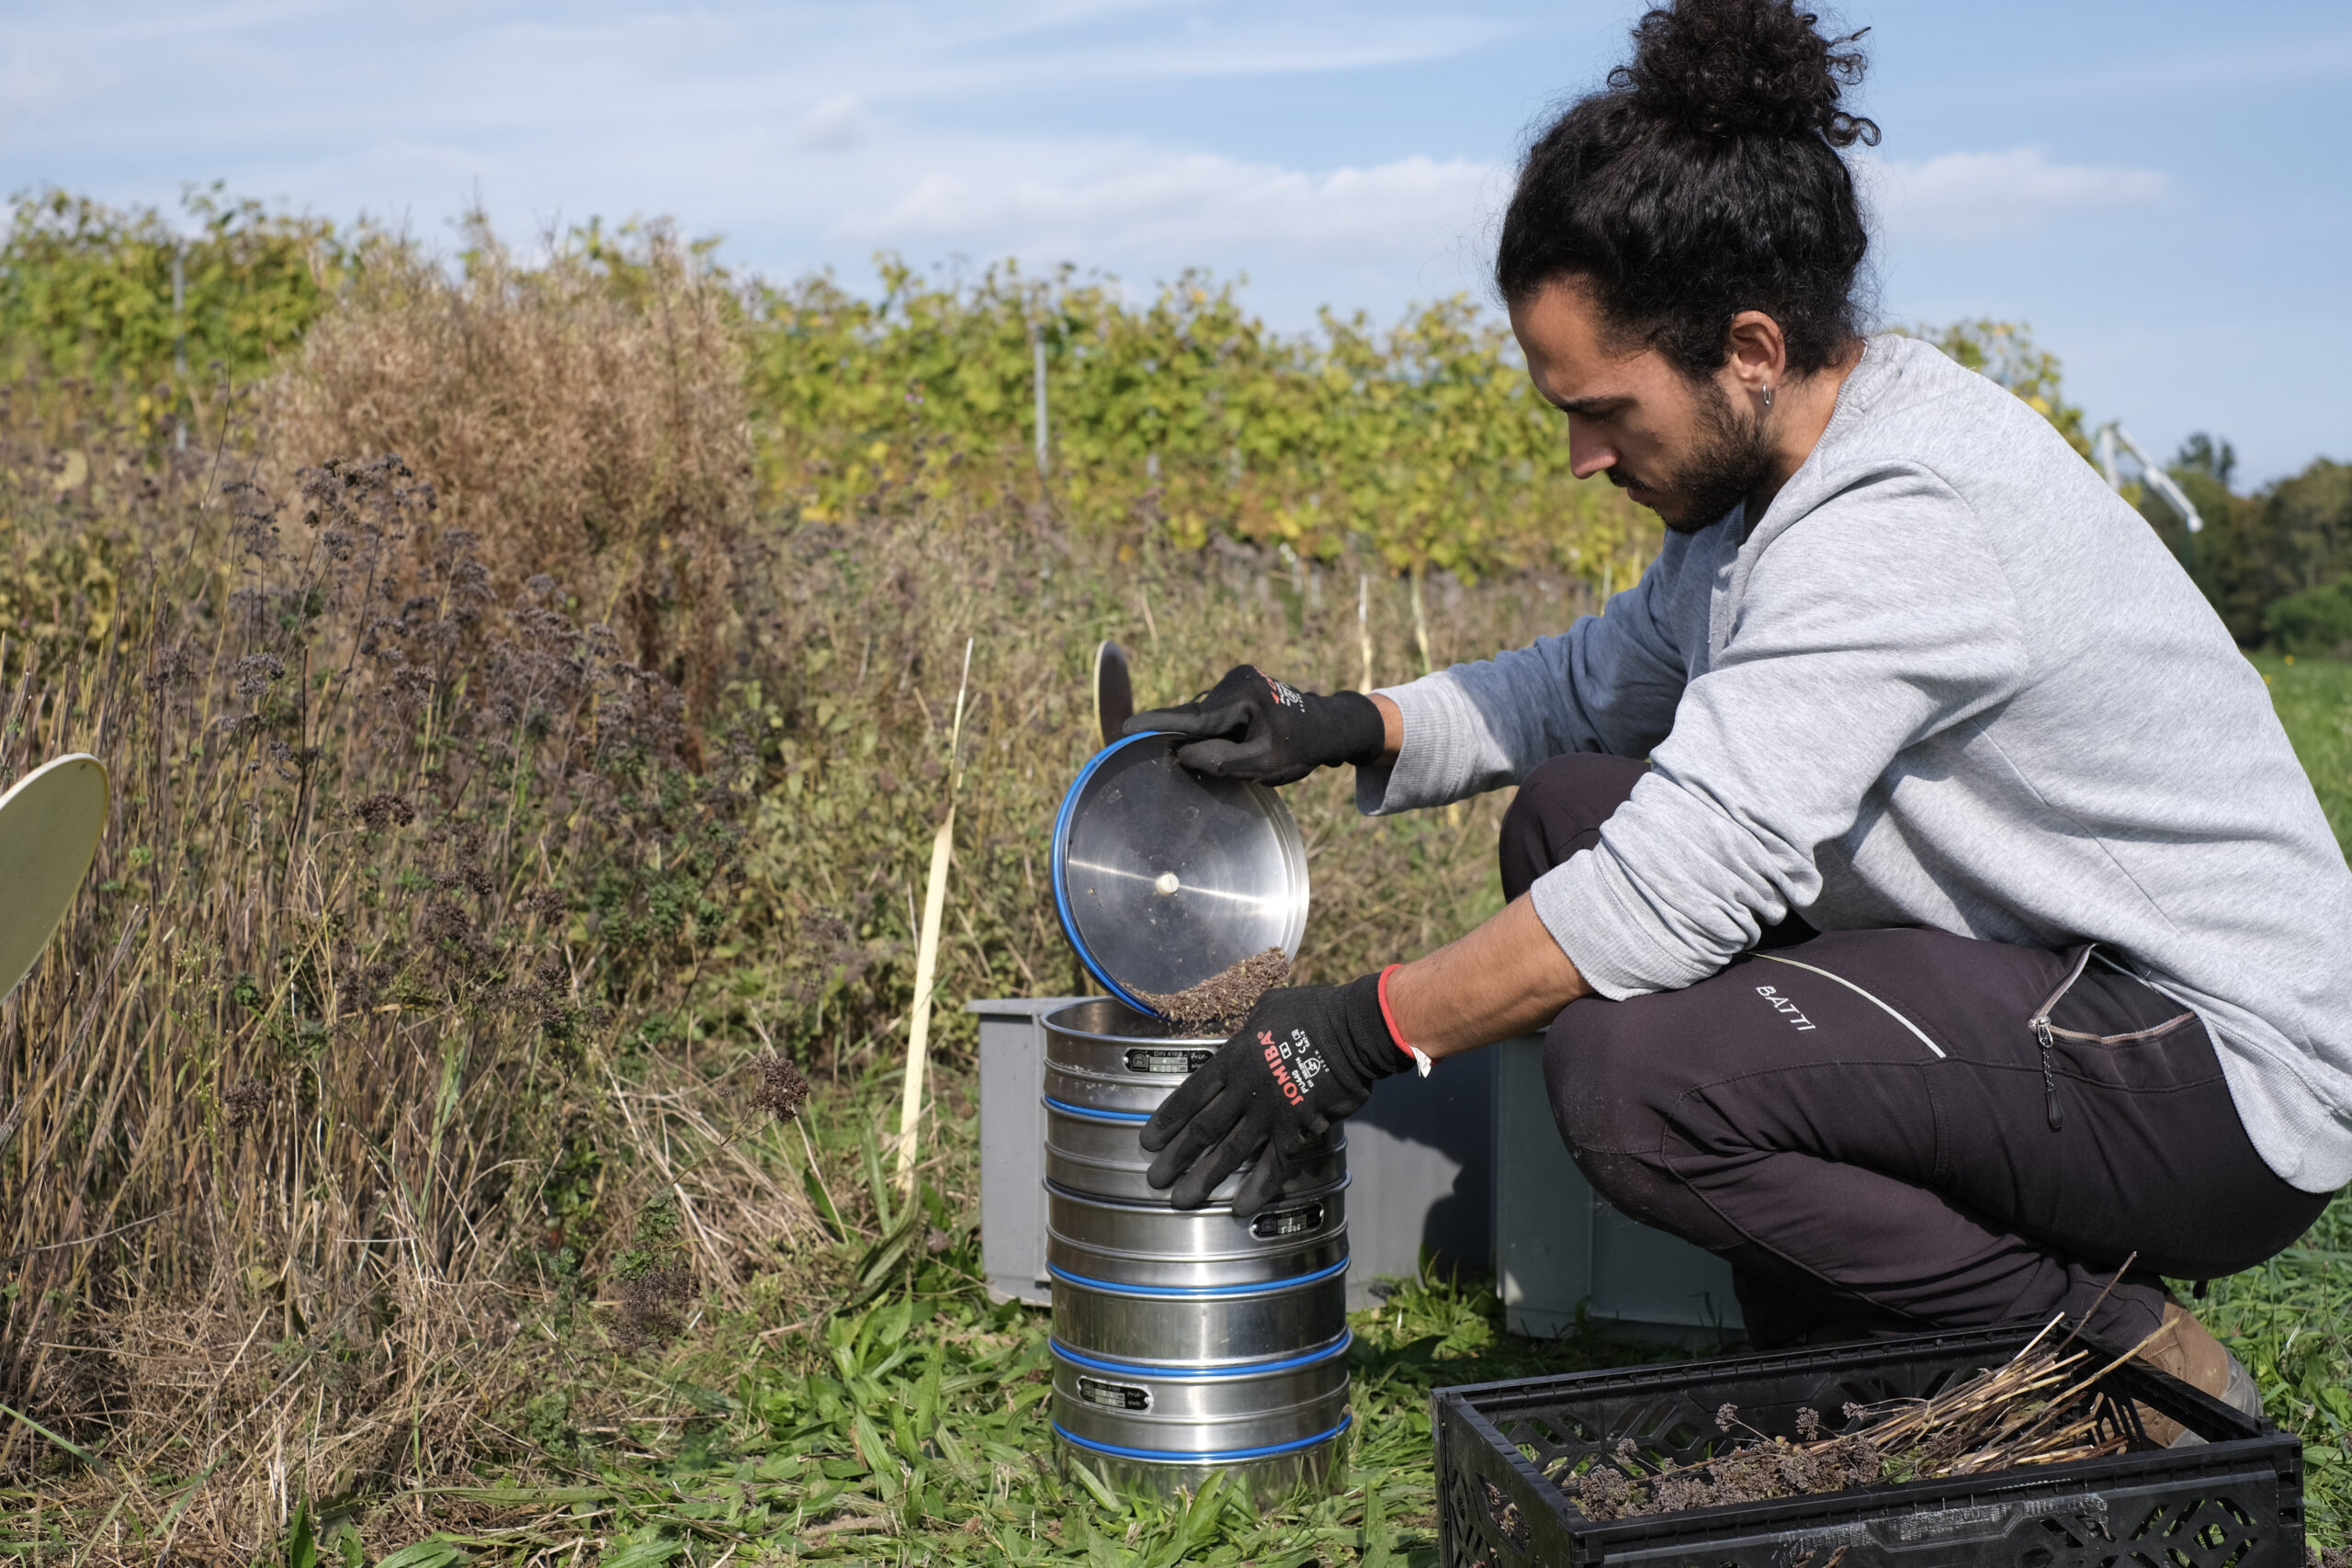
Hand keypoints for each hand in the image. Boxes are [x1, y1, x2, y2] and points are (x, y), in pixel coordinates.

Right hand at [1123, 665, 1384, 786]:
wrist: (1327, 726)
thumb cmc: (1300, 748)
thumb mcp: (1265, 764)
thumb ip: (1222, 761)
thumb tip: (1181, 754)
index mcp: (1245, 697)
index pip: (1195, 719)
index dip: (1158, 726)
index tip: (1126, 729)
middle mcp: (1237, 680)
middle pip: (1198, 719)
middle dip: (1192, 741)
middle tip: (1211, 758)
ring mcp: (1236, 678)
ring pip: (1205, 717)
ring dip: (1209, 737)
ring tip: (1246, 749)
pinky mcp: (1235, 683)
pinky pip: (1213, 712)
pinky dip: (1215, 730)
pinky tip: (1239, 741)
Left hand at [1139, 974, 1408, 1213]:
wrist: (1353, 1030)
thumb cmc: (1313, 1010)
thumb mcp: (1268, 1007)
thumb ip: (1249, 1029)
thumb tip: (1244, 1033)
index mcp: (1233, 1058)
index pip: (1190, 1095)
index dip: (1167, 1120)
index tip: (1148, 1142)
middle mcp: (1244, 1090)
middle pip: (1202, 1130)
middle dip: (1176, 1158)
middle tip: (1155, 1180)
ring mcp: (1270, 1114)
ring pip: (1230, 1153)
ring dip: (1204, 1179)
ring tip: (1182, 1200)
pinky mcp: (1297, 1130)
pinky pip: (1274, 1166)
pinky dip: (1257, 1188)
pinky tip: (1240, 1208)